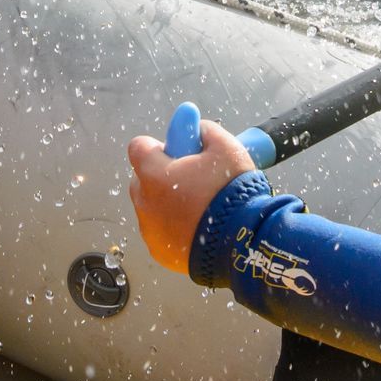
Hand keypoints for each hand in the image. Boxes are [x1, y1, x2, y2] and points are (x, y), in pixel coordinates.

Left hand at [127, 121, 256, 274]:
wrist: (243, 241)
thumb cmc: (231, 192)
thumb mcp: (227, 148)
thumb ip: (207, 132)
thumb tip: (199, 128)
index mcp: (154, 174)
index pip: (138, 147)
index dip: (158, 147)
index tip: (178, 152)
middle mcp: (144, 202)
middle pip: (142, 179)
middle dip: (161, 176)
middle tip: (191, 179)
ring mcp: (150, 230)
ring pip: (150, 208)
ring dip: (166, 203)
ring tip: (199, 206)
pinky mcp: (159, 251)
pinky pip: (160, 233)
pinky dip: (172, 228)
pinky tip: (198, 227)